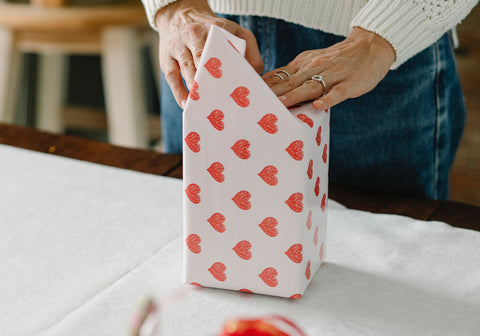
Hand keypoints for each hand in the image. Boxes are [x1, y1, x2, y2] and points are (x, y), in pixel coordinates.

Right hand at [155, 0, 262, 107]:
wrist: (180, 14)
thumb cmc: (212, 29)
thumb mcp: (236, 31)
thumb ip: (250, 51)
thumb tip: (254, 75)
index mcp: (212, 30)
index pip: (220, 52)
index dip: (225, 71)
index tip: (232, 87)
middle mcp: (192, 36)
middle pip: (201, 63)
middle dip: (210, 84)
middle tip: (220, 102)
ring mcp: (178, 47)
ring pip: (187, 71)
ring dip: (196, 91)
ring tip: (206, 107)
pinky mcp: (166, 59)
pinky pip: (172, 78)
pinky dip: (179, 93)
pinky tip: (187, 105)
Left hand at [262, 27, 395, 109]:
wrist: (369, 46)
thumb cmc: (337, 60)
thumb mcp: (311, 62)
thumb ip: (294, 75)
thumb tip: (270, 87)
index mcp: (303, 65)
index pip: (279, 76)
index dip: (263, 87)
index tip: (246, 97)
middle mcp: (314, 68)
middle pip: (290, 82)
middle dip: (273, 94)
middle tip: (256, 105)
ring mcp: (332, 75)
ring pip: (310, 86)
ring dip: (294, 96)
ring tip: (280, 105)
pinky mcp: (349, 83)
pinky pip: (337, 92)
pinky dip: (328, 99)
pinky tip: (318, 107)